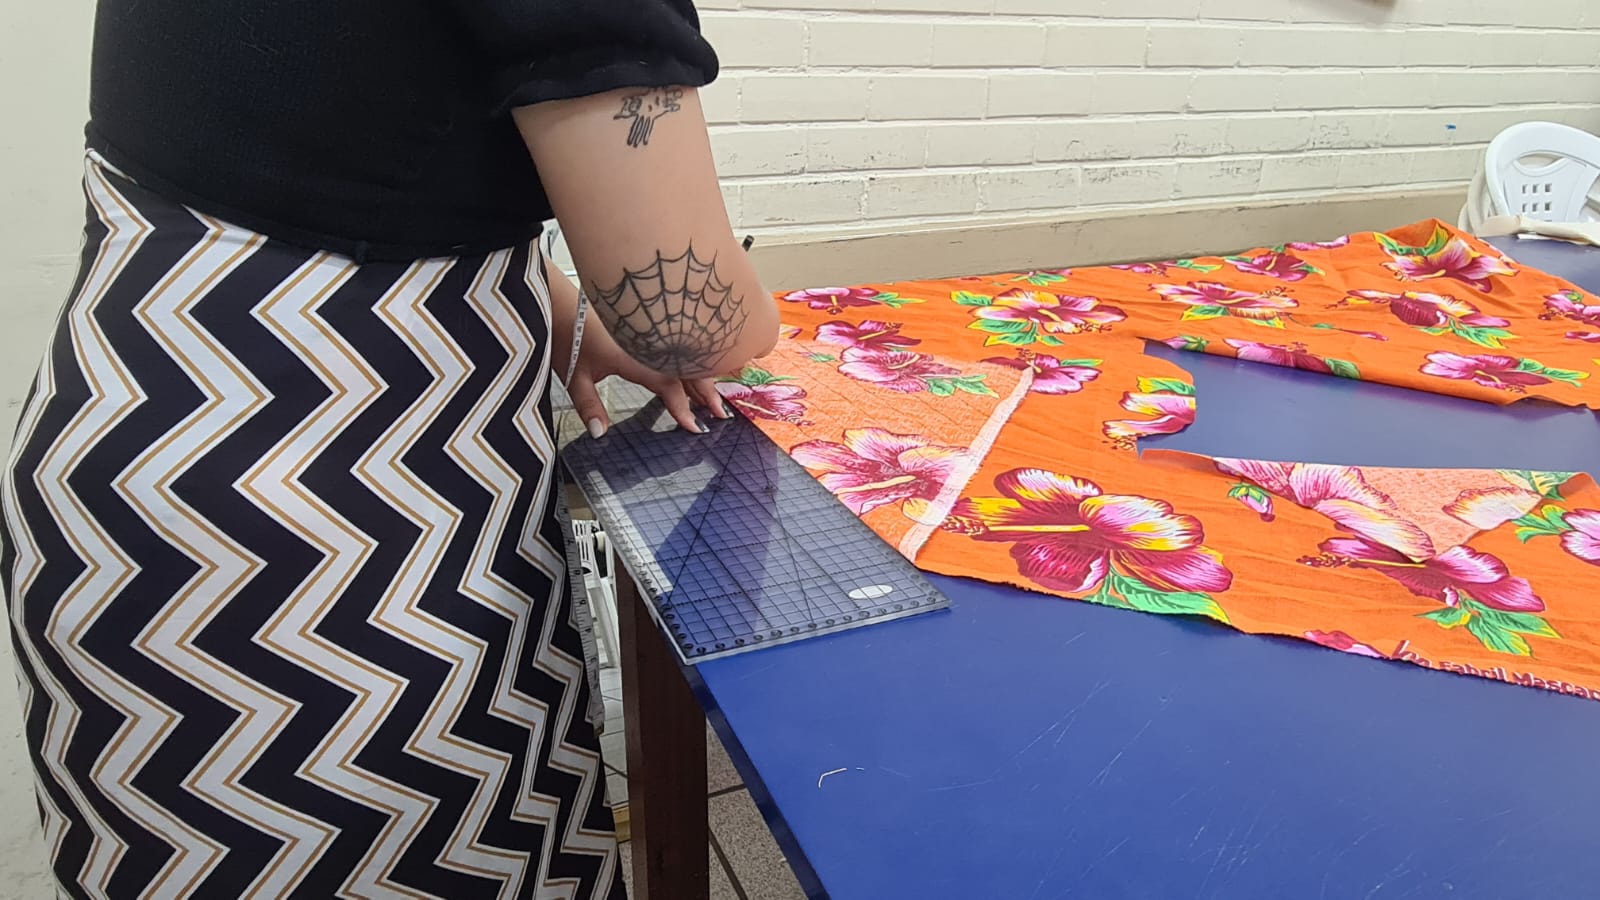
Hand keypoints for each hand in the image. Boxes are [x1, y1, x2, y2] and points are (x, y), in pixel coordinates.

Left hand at [566, 315, 731, 437]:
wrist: (557, 301)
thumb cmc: (565, 334)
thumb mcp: (574, 375)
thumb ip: (589, 406)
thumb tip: (600, 433)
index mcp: (634, 355)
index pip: (668, 384)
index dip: (683, 407)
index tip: (694, 427)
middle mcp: (648, 342)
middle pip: (688, 368)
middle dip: (707, 393)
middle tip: (721, 414)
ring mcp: (650, 332)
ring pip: (687, 355)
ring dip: (704, 375)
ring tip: (715, 396)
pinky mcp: (647, 326)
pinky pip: (678, 344)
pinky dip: (692, 359)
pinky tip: (698, 368)